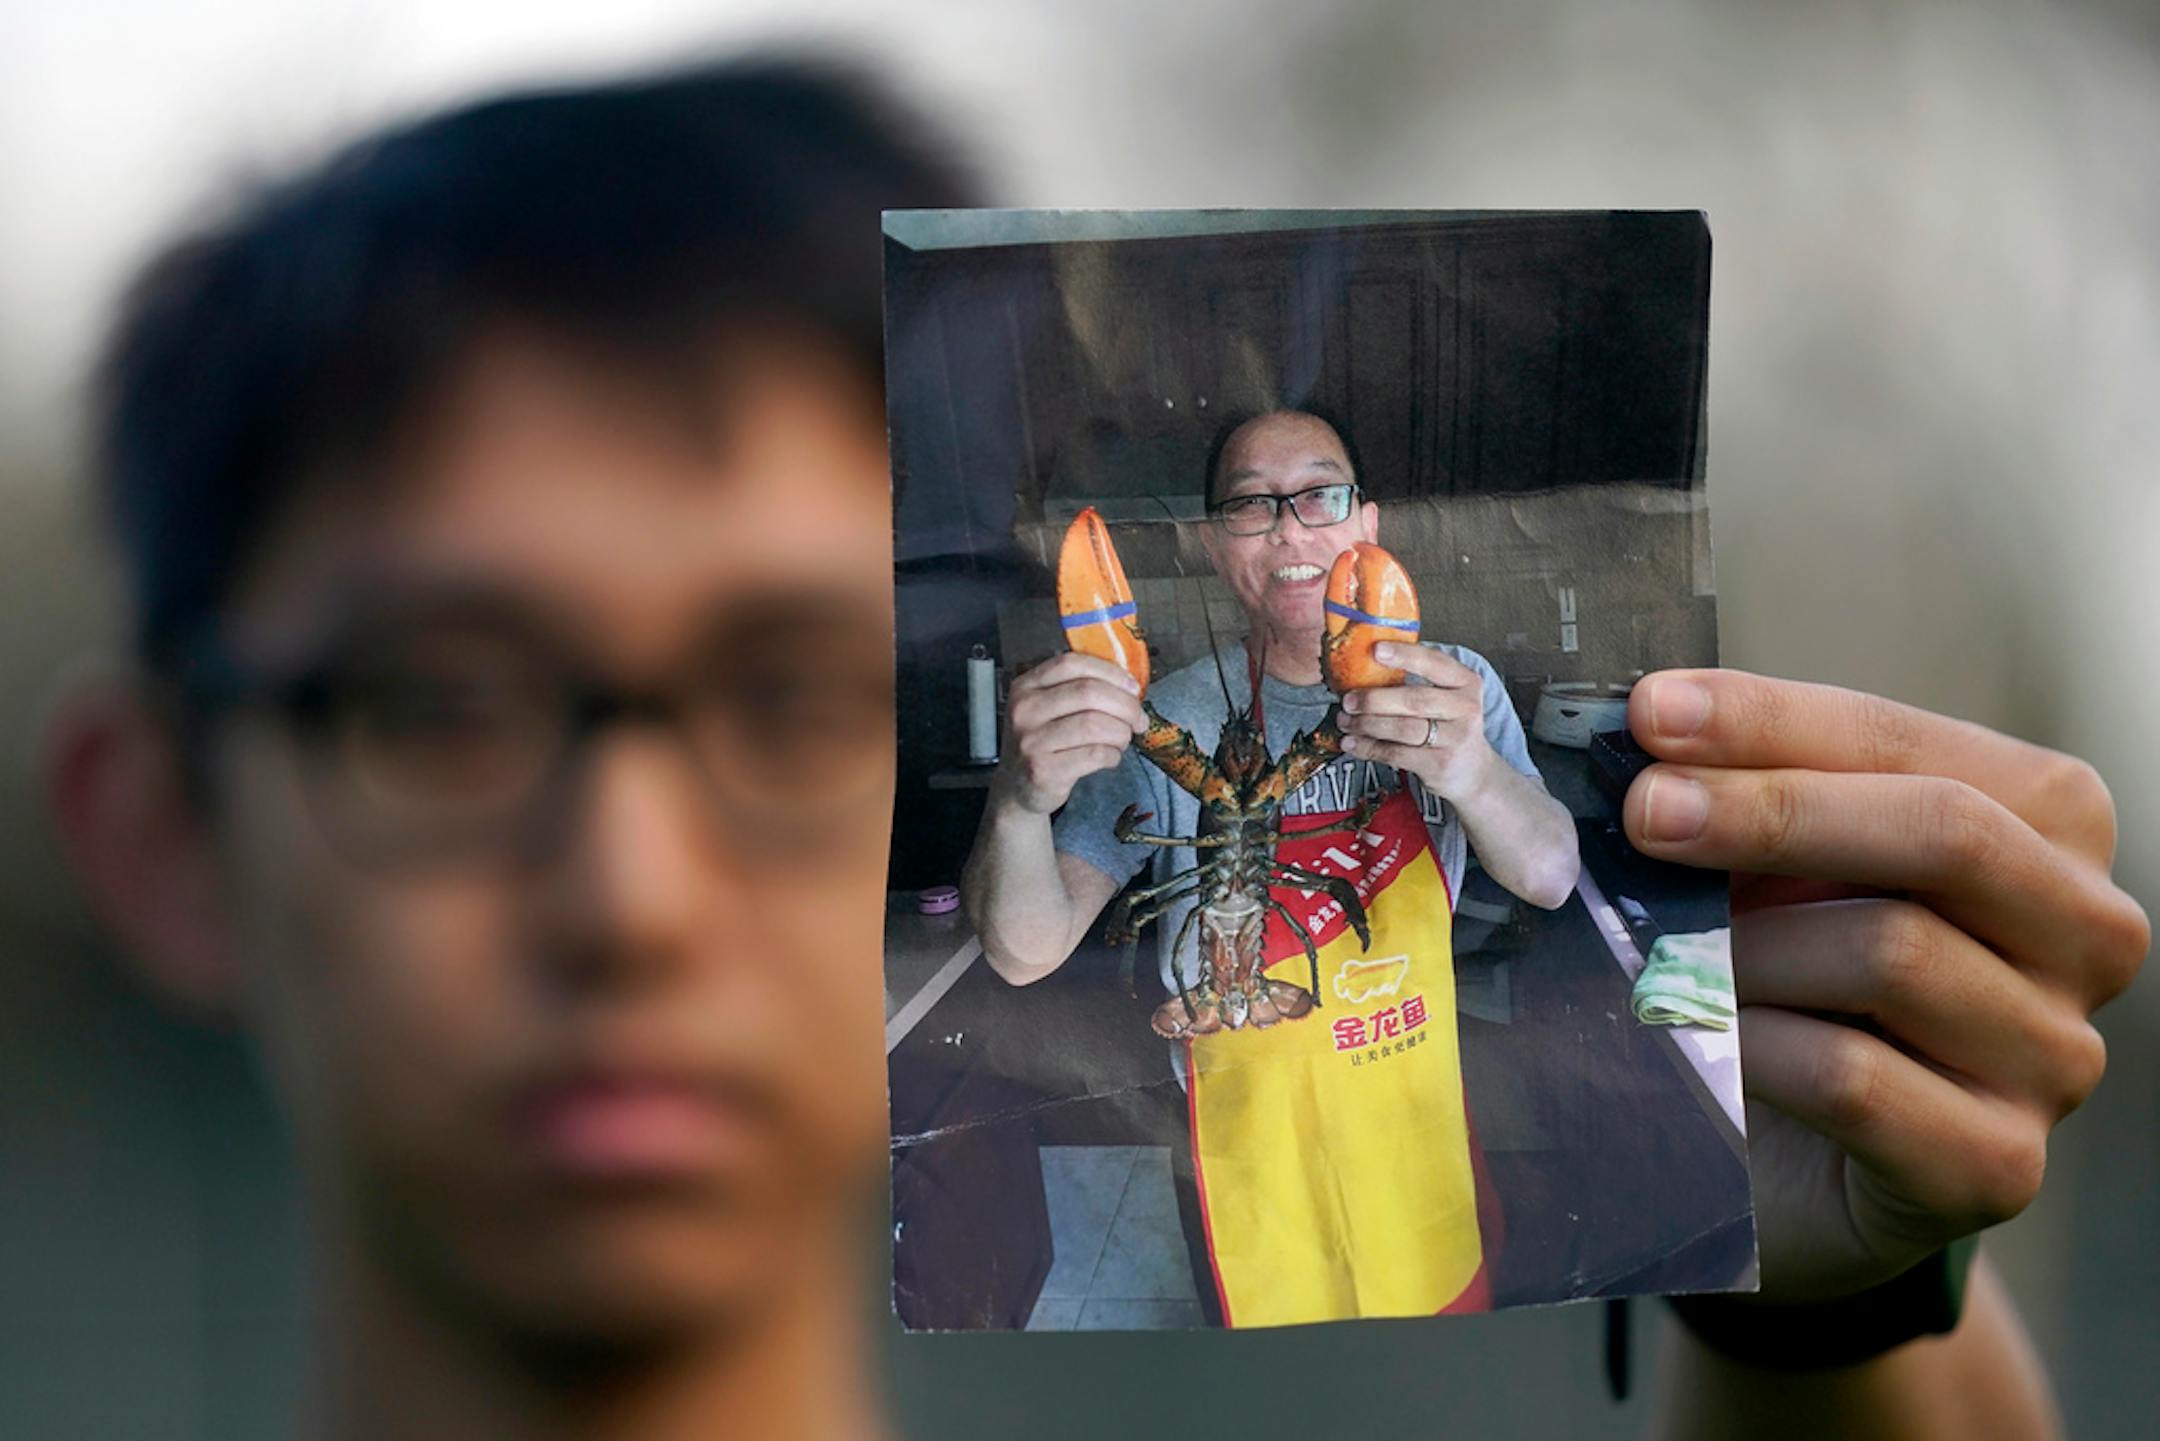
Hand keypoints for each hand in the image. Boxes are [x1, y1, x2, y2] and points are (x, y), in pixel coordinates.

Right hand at [993, 651, 1148, 815]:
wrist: (1017, 788)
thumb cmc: (1043, 743)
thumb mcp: (1047, 709)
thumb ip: (1078, 689)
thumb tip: (1129, 684)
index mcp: (1027, 685)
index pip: (1072, 663)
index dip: (1110, 672)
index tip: (1132, 687)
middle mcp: (1024, 709)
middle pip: (1089, 692)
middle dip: (1125, 705)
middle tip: (1139, 719)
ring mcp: (1031, 741)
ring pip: (1096, 724)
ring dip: (1121, 733)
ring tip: (1122, 740)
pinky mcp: (1043, 770)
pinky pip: (1095, 754)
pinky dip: (1113, 755)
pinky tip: (1110, 757)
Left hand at [1338, 641, 1498, 800]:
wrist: (1472, 771)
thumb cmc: (1449, 726)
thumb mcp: (1447, 698)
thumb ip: (1418, 682)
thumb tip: (1363, 666)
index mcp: (1466, 682)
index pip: (1435, 663)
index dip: (1405, 655)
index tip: (1376, 649)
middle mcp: (1465, 708)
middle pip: (1414, 699)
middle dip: (1374, 699)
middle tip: (1348, 700)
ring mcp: (1455, 738)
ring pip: (1402, 728)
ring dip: (1367, 724)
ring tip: (1345, 721)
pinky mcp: (1439, 764)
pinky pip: (1396, 754)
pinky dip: (1369, 747)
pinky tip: (1352, 743)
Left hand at [1623, 669, 2147, 1301]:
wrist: (1799, 1166)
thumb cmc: (1798, 984)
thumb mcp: (1782, 867)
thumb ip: (1748, 792)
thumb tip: (1650, 728)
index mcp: (2049, 826)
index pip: (1912, 743)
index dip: (1775, 720)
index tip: (1653, 714)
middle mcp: (2086, 933)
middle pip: (1944, 832)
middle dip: (1775, 811)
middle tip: (1647, 812)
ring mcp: (2055, 1055)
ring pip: (1895, 954)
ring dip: (1748, 944)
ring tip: (1661, 950)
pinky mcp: (1996, 1163)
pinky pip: (1856, 1078)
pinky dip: (1753, 1044)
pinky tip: (1693, 1033)